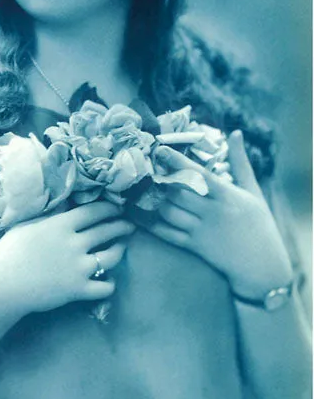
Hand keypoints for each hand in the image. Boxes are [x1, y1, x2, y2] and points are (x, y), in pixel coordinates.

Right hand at [0, 201, 134, 315]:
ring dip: (120, 250)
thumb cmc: (8, 254)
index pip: (94, 211)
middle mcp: (75, 244)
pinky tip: (109, 280)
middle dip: (122, 226)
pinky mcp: (78, 290)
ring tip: (122, 247)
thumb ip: (49, 214)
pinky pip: (105, 287)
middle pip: (107, 231)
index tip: (116, 208)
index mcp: (61, 225)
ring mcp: (79, 268)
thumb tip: (66, 200)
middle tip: (128, 225)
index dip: (109, 209)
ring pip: (112, 257)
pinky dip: (109, 284)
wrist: (1, 287)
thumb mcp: (26, 226)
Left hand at [149, 131, 293, 299]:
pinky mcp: (194, 246)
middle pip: (178, 192)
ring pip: (169, 212)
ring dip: (151, 199)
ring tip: (135, 186)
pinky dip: (150, 223)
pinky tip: (136, 213)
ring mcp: (201, 230)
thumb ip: (240, 162)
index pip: (198, 174)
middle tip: (141, 166)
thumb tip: (237, 132)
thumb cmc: (260, 224)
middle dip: (158, 179)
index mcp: (226, 195)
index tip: (160, 149)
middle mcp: (212, 212)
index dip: (177, 161)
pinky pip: (167, 233)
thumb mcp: (253, 191)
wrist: (263, 266)